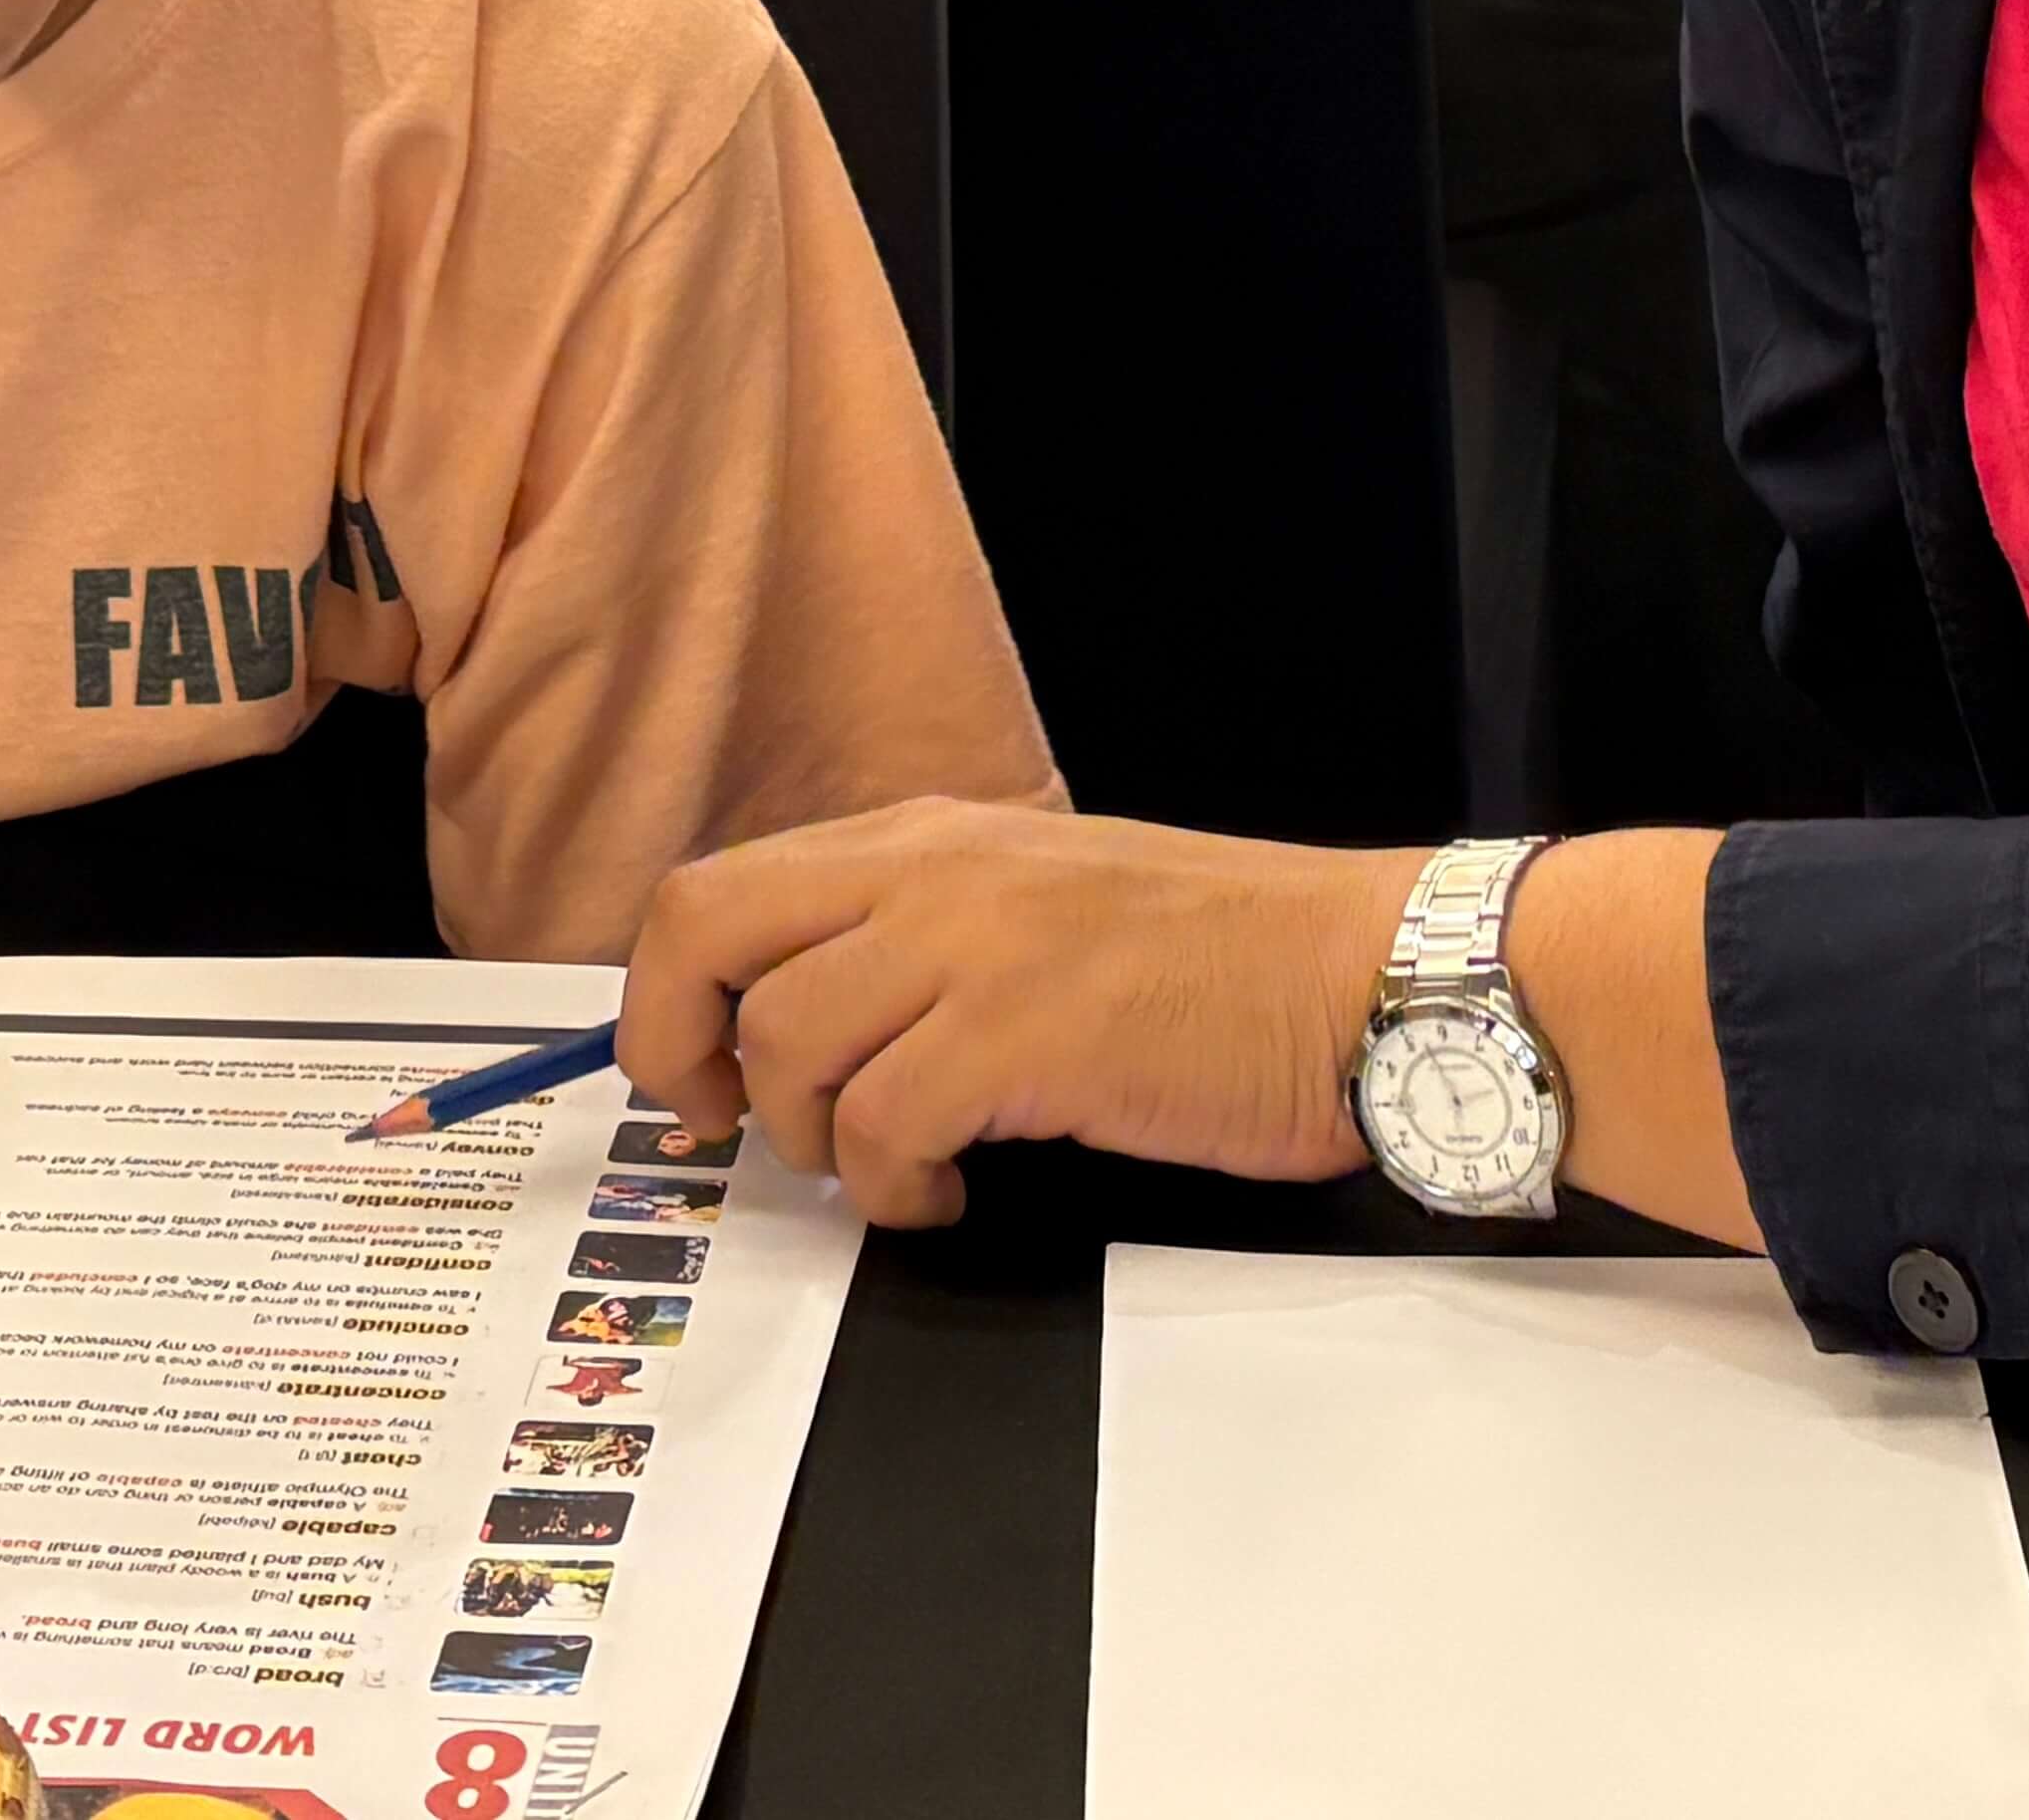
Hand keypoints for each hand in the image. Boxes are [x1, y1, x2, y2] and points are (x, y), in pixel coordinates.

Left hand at [621, 801, 1413, 1226]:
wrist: (1359, 976)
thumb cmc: (1224, 960)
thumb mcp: (1043, 903)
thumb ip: (926, 936)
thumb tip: (805, 1019)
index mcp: (931, 838)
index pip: (722, 886)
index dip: (670, 992)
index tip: (694, 1069)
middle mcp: (933, 870)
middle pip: (705, 930)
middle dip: (678, 1045)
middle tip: (728, 1124)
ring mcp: (976, 944)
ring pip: (788, 1043)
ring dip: (815, 1141)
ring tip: (895, 1168)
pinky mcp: (1024, 1033)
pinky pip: (878, 1126)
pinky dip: (894, 1188)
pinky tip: (952, 1191)